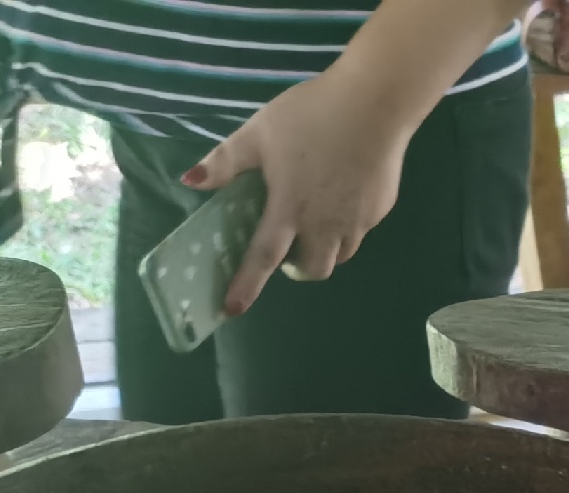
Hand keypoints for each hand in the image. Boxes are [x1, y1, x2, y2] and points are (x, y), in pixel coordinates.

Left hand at [182, 67, 419, 315]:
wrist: (374, 105)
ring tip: (316, 225)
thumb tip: (189, 182)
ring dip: (324, 251)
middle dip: (299, 269)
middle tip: (290, 250)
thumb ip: (225, 161)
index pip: (264, 256)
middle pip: (314, 270)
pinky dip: (347, 227)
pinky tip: (343, 196)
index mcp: (290, 208)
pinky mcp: (379, 210)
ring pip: (341, 255)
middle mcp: (325, 224)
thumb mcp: (258, 132)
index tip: (233, 311)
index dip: (247, 285)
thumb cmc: (311, 115)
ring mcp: (357, 221)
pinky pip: (360, 231)